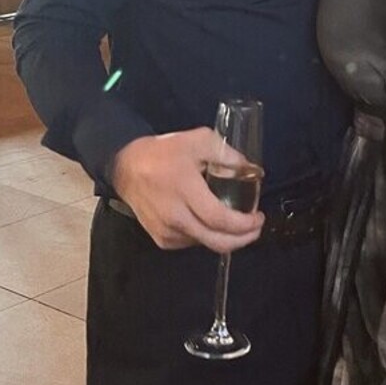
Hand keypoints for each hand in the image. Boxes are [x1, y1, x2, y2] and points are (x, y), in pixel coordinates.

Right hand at [111, 129, 264, 251]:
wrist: (127, 167)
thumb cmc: (164, 153)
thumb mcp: (199, 141)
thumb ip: (226, 154)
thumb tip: (251, 169)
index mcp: (185, 191)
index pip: (219, 219)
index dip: (244, 224)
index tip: (258, 217)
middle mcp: (175, 217)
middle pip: (216, 241)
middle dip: (242, 240)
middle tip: (255, 229)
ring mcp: (166, 231)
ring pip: (204, 244)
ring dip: (225, 238)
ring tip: (236, 223)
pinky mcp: (160, 239)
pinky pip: (191, 243)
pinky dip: (206, 236)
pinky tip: (212, 224)